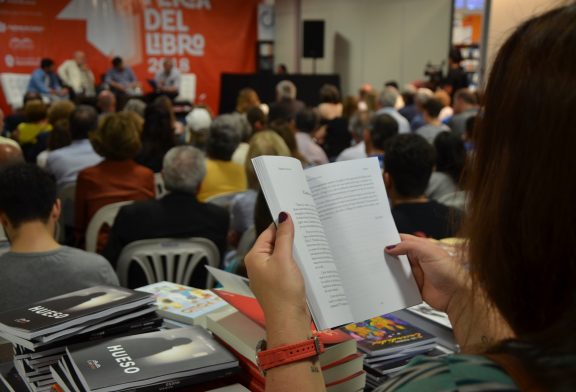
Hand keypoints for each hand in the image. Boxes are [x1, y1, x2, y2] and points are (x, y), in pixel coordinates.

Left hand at [245, 212, 309, 326]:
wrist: (288, 321)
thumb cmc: (283, 290)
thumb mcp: (284, 259)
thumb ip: (284, 237)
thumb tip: (283, 215)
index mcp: (255, 257)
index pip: (268, 233)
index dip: (282, 224)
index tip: (298, 216)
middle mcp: (259, 265)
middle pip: (275, 244)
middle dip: (290, 237)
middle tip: (307, 226)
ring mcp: (268, 276)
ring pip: (282, 256)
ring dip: (294, 250)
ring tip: (310, 240)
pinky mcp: (279, 285)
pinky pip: (286, 267)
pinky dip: (296, 263)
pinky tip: (308, 259)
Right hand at [385, 234, 468, 311]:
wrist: (456, 295)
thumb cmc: (449, 272)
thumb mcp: (429, 252)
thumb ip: (409, 247)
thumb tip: (391, 247)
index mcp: (421, 247)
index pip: (402, 240)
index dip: (391, 239)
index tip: (377, 240)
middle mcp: (417, 259)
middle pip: (397, 254)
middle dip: (387, 254)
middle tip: (374, 254)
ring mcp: (415, 273)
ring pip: (396, 269)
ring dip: (389, 269)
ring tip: (377, 267)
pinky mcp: (413, 286)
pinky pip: (399, 283)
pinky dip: (393, 282)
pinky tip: (386, 281)